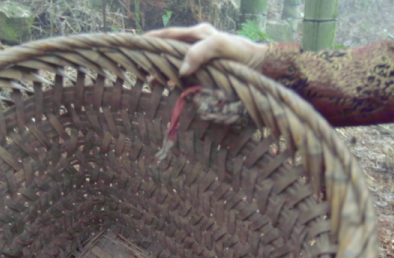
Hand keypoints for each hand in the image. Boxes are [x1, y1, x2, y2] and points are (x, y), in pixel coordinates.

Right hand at [146, 22, 267, 75]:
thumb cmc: (240, 53)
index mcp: (197, 33)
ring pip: (172, 62)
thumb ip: (201, 52)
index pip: (168, 34)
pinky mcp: (201, 71)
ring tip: (146, 79)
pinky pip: (181, 75)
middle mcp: (195, 43)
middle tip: (136, 66)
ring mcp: (197, 58)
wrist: (258, 66)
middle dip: (152, 56)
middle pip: (167, 49)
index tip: (134, 44)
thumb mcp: (221, 46)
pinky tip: (164, 88)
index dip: (151, 38)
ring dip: (160, 71)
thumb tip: (182, 69)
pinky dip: (171, 81)